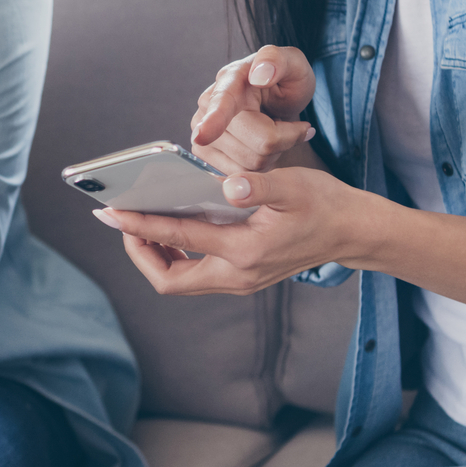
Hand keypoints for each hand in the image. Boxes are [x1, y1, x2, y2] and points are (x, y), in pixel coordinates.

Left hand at [95, 165, 368, 296]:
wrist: (353, 232)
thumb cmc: (324, 204)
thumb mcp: (295, 187)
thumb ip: (259, 186)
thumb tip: (228, 186)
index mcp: (246, 251)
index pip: (180, 239)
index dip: (141, 225)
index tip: (111, 212)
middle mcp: (238, 274)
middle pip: (170, 280)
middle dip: (140, 252)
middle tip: (124, 219)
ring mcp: (240, 280)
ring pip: (181, 280)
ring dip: (156, 254)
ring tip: (141, 220)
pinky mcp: (243, 276)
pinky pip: (196, 273)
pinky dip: (177, 252)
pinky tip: (172, 224)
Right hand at [189, 45, 318, 174]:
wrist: (275, 101)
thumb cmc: (284, 82)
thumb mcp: (294, 64)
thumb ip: (278, 60)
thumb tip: (259, 75)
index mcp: (229, 80)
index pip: (222, 103)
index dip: (214, 121)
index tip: (203, 135)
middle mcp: (207, 106)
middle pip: (256, 144)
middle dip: (284, 140)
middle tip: (291, 125)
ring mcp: (201, 132)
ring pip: (249, 165)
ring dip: (271, 155)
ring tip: (274, 133)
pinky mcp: (204, 155)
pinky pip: (240, 176)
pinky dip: (258, 167)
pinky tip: (260, 147)